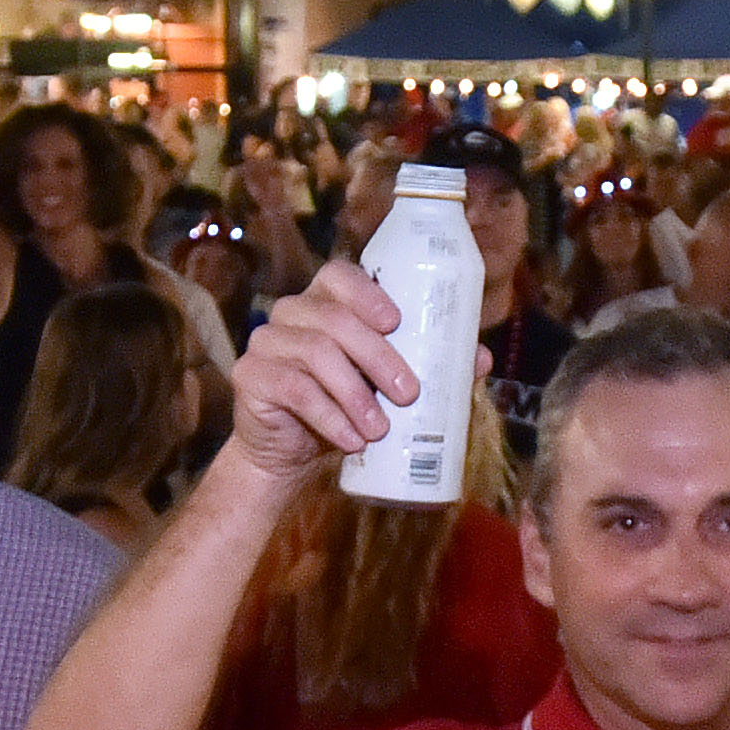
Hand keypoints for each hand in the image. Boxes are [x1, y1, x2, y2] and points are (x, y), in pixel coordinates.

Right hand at [224, 255, 421, 474]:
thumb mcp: (384, 386)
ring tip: (379, 430)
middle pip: (335, 319)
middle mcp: (292, 312)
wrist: (290, 454)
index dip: (367, 293)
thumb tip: (479, 359)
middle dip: (378, 357)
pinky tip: (351, 439)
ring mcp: (265, 341)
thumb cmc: (343, 408)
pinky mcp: (249, 374)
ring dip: (355, 395)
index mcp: (325, 302)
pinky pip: (293, 389)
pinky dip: (329, 417)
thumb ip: (427, 366)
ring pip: (316, 352)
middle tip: (408, 394)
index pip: (339, 275)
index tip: (396, 323)